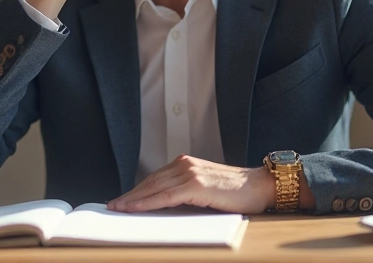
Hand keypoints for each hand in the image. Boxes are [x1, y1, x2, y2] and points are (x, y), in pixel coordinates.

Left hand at [107, 155, 274, 214]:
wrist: (259, 186)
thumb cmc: (235, 191)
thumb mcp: (205, 188)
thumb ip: (184, 192)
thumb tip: (161, 206)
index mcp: (186, 163)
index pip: (154, 178)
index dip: (136, 190)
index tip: (122, 199)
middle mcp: (185, 164)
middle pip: (150, 182)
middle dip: (129, 195)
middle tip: (112, 206)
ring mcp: (190, 174)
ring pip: (153, 189)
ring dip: (133, 200)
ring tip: (118, 209)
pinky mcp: (195, 186)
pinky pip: (165, 197)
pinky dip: (147, 203)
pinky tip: (135, 208)